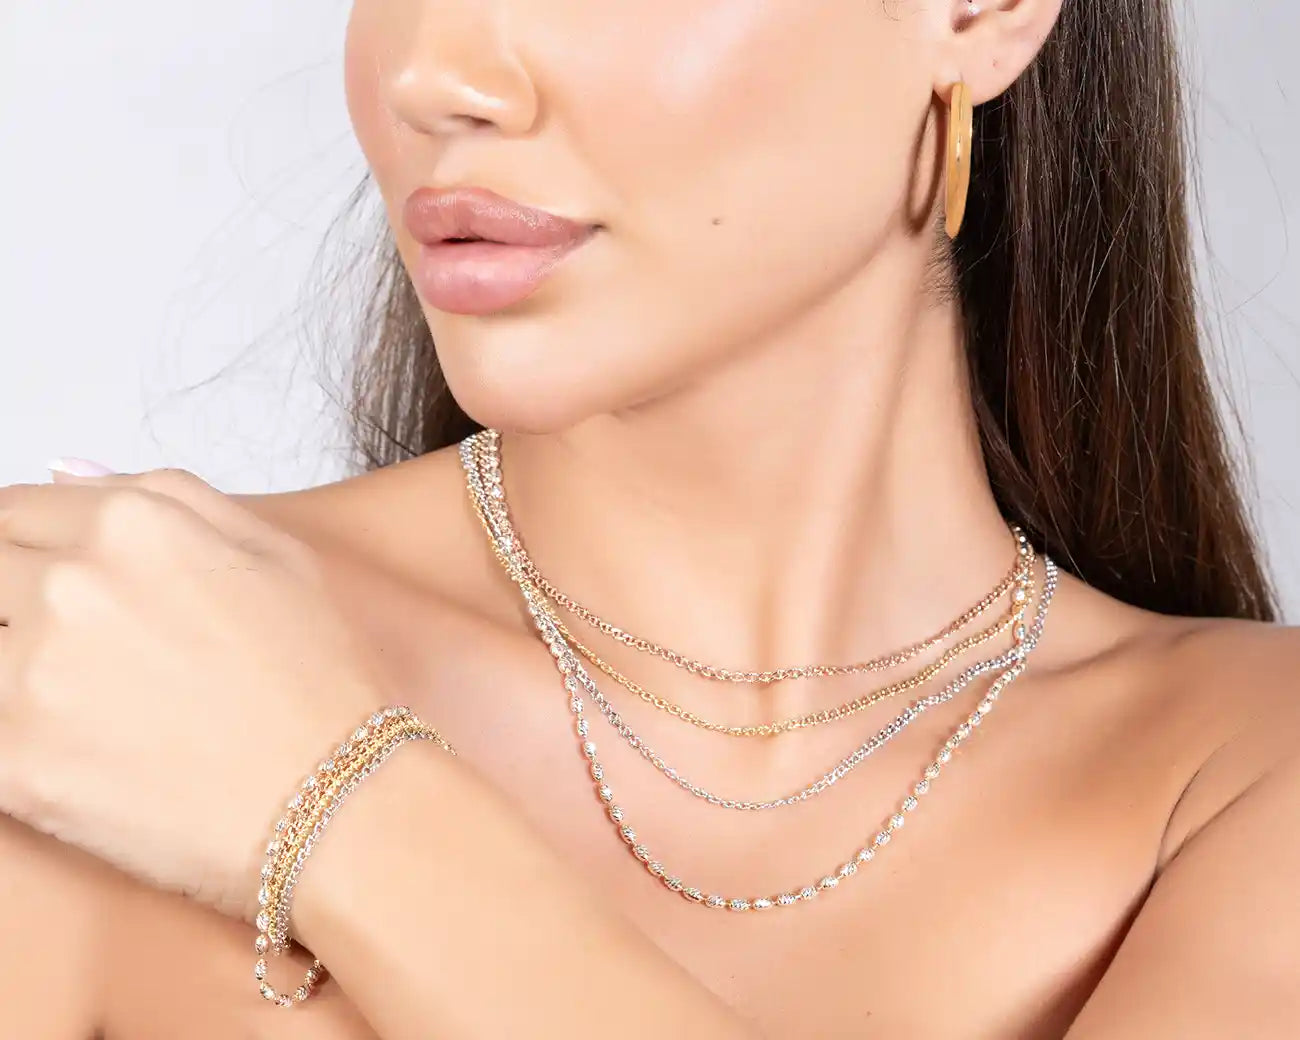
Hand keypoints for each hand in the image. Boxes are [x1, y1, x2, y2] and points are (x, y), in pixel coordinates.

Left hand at [0, 466, 386, 921]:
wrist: (339, 799)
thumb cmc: (323, 683)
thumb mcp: (279, 556)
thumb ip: (172, 498)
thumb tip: (70, 473)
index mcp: (133, 525)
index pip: (12, 514)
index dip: (23, 551)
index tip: (33, 585)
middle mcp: (73, 584)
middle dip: (11, 606)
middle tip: (72, 657)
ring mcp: (32, 674)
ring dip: (18, 676)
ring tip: (89, 711)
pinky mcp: (15, 762)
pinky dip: (18, 744)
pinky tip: (80, 759)